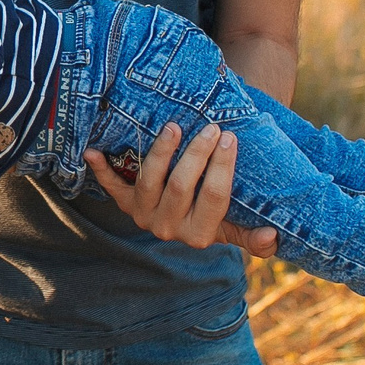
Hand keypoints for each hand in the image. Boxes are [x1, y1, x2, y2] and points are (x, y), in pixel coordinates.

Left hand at [86, 124, 279, 257]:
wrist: (181, 222)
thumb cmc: (215, 218)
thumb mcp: (235, 229)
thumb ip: (252, 237)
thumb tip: (273, 235)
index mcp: (200, 235)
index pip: (215, 197)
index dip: (222, 167)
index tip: (230, 138)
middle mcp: (168, 228)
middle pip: (182, 185)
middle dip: (196, 153)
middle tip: (210, 127)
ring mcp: (144, 215)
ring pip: (149, 181)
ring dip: (159, 153)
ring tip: (173, 127)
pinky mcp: (125, 204)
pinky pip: (111, 188)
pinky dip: (101, 170)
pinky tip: (92, 152)